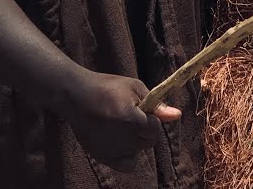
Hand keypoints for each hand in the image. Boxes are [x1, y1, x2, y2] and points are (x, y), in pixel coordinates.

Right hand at [60, 70, 180, 171]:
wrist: (75, 94)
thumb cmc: (107, 87)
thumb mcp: (134, 87)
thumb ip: (156, 104)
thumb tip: (177, 116)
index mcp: (128, 116)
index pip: (154, 128)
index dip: (151, 119)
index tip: (140, 110)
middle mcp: (119, 136)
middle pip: (148, 142)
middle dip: (145, 131)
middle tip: (130, 117)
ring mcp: (109, 148)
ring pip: (137, 152)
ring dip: (135, 141)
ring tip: (121, 126)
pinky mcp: (100, 155)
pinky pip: (127, 165)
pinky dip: (128, 157)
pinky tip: (122, 143)